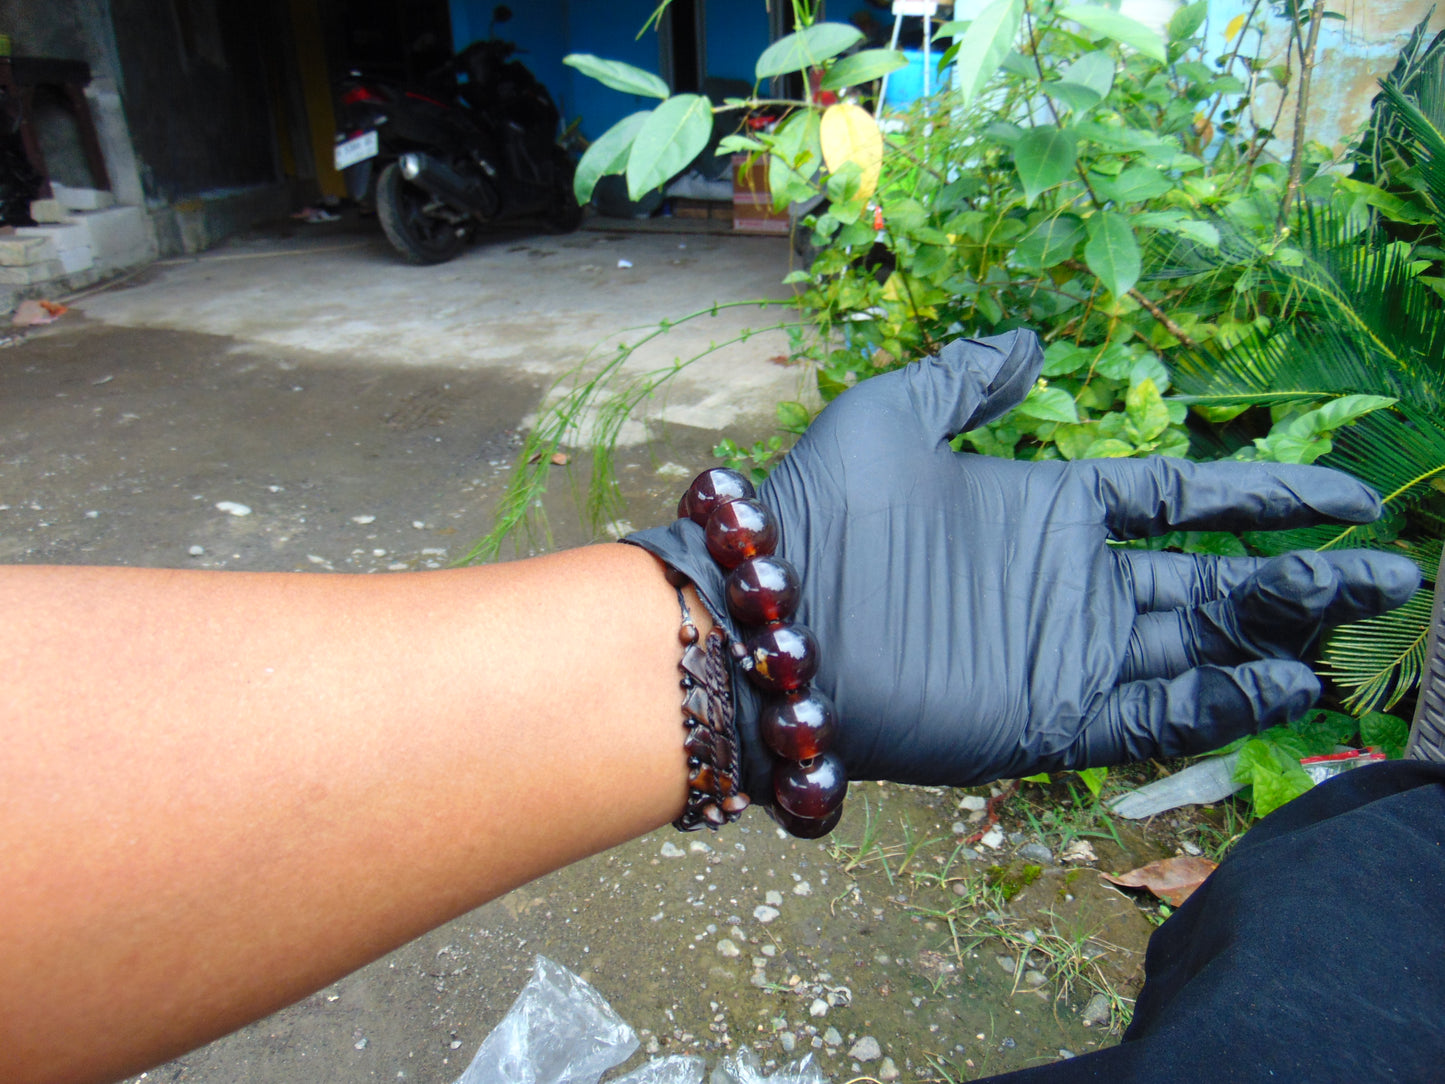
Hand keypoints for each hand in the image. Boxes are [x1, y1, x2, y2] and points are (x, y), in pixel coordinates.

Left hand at [627, 331, 1420, 793]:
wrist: (771, 614)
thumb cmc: (822, 510)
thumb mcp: (895, 414)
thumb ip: (969, 378)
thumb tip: (1037, 340)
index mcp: (1048, 509)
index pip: (1180, 504)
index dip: (1263, 501)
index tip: (1347, 498)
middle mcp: (1069, 584)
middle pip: (1212, 580)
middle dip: (1300, 579)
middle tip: (1391, 573)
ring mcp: (1063, 652)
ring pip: (1199, 650)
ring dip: (1278, 642)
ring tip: (1357, 627)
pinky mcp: (1047, 717)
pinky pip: (1153, 716)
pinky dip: (1221, 706)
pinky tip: (1286, 687)